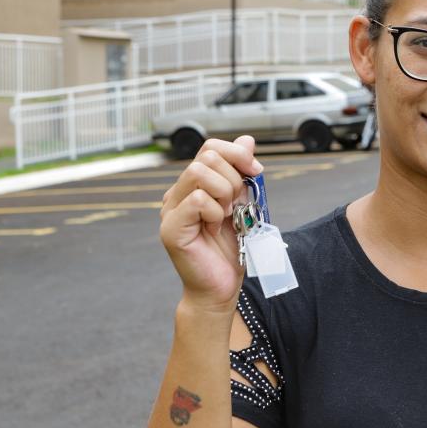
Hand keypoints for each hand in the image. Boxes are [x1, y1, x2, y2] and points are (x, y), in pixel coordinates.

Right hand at [159, 135, 262, 312]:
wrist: (221, 287)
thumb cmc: (231, 249)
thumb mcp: (243, 204)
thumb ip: (242, 174)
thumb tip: (247, 140)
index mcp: (193, 185)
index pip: (210, 147)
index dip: (236, 153)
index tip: (256, 171)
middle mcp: (177, 193)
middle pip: (206, 156)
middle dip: (234, 176)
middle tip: (237, 204)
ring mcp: (170, 209)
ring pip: (199, 172)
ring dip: (224, 192)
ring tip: (226, 216)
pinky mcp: (171, 227)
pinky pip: (197, 199)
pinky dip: (215, 211)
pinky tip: (216, 227)